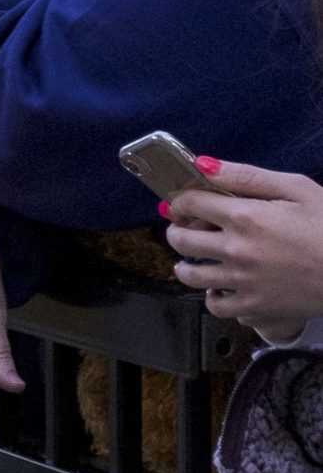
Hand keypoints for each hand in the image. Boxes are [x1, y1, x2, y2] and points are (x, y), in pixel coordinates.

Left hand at [167, 161, 322, 338]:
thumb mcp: (295, 188)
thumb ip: (246, 176)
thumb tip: (203, 164)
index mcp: (244, 216)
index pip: (189, 203)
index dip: (181, 200)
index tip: (184, 202)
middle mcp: (236, 250)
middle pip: (182, 240)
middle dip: (178, 230)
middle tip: (187, 228)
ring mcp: (243, 282)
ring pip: (191, 275)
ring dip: (187, 264)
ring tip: (195, 260)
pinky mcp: (255, 308)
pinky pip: (216, 307)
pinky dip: (212, 297)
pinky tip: (221, 288)